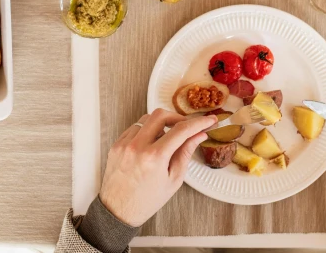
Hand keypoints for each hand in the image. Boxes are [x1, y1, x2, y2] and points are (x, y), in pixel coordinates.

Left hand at [99, 109, 216, 226]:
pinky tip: (151, 144)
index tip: (208, 120)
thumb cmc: (147, 199)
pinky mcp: (117, 144)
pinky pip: (135, 128)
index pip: (181, 130)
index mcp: (154, 157)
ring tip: (166, 140)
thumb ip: (186, 153)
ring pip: (146, 118)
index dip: (198, 122)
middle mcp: (137, 146)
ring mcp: (124, 144)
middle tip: (186, 127)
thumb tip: (199, 135)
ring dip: (160, 124)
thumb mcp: (173, 179)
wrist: (119, 210)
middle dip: (177, 117)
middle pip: (161, 115)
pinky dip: (146, 131)